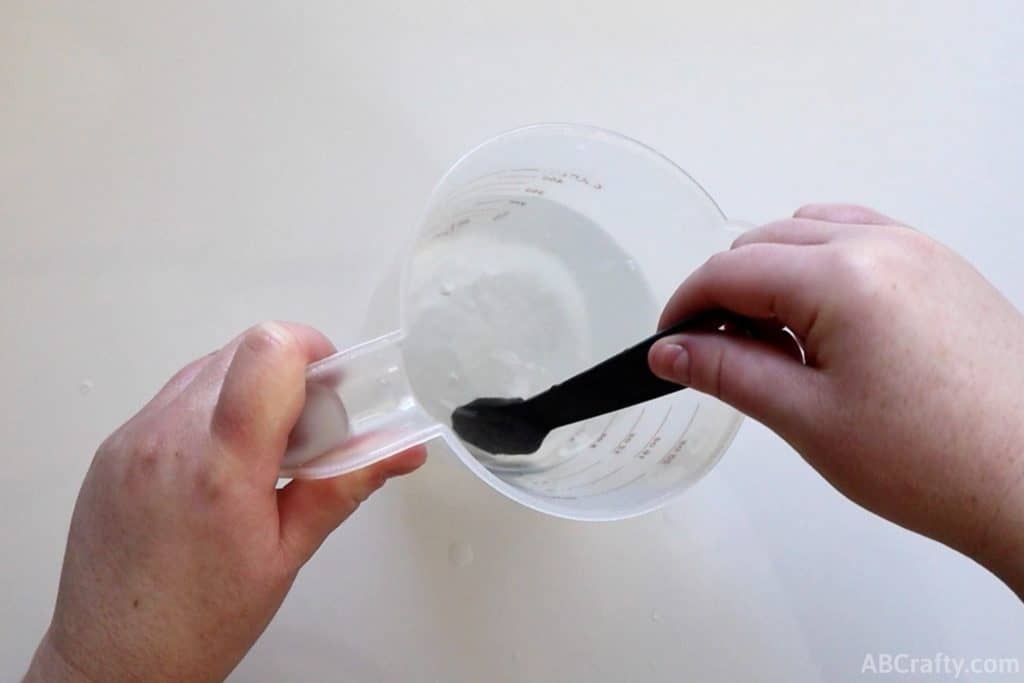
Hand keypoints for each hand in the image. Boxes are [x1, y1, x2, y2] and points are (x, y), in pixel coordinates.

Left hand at [24, 322, 425, 681]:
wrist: (114, 657)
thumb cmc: (196, 622)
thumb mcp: (287, 554)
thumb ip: (345, 486)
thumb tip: (400, 451)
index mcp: (220, 468)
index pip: (268, 354)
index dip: (312, 350)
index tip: (330, 386)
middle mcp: (168, 439)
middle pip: (243, 350)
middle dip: (289, 374)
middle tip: (305, 433)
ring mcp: (133, 437)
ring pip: (209, 367)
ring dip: (249, 389)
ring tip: (262, 454)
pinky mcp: (114, 445)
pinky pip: (174, 396)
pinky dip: (211, 409)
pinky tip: (221, 464)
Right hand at [649, 204, 1023, 596]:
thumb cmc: (937, 460)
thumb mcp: (806, 418)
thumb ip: (727, 372)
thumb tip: (673, 351)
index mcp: (843, 276)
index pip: (730, 270)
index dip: (686, 306)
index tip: (669, 343)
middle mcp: (883, 244)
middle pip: (765, 242)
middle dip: (726, 291)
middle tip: (715, 353)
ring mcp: (919, 250)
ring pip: (810, 232)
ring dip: (773, 273)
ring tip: (772, 341)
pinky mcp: (942, 268)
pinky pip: (860, 239)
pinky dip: (821, 266)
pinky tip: (822, 322)